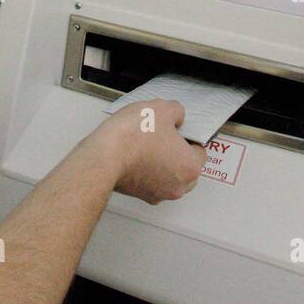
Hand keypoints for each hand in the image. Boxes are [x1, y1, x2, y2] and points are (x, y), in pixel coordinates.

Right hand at [88, 99, 206, 204]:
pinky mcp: (140, 195)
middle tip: (164, 136)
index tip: (177, 130)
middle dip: (177, 152)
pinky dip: (147, 170)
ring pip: (168, 176)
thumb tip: (176, 117)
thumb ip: (177, 112)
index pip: (200, 150)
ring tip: (147, 144)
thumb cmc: (133, 137)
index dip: (188, 136)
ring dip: (162, 163)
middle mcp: (178, 186)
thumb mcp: (162, 108)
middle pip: (186, 167)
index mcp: (190, 167)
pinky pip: (151, 181)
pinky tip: (136, 154)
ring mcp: (158, 194)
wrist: (103, 156)